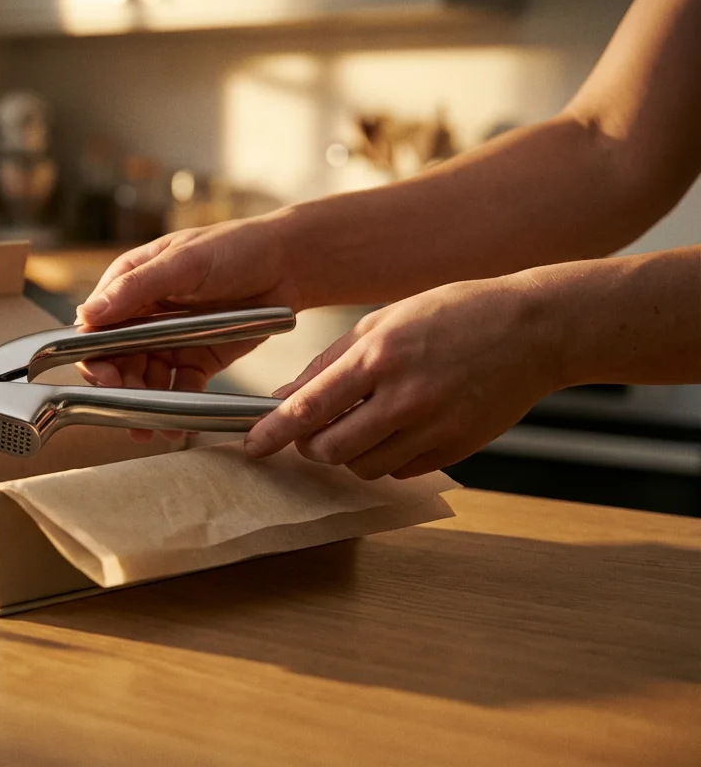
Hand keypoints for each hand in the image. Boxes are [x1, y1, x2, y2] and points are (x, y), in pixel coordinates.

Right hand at [74, 216, 304, 440]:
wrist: (289, 263)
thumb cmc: (235, 247)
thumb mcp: (184, 262)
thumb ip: (136, 288)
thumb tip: (86, 315)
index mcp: (130, 284)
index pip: (95, 326)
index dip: (94, 356)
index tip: (105, 379)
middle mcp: (143, 316)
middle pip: (116, 360)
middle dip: (119, 388)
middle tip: (128, 411)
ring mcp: (169, 339)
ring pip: (144, 380)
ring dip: (143, 405)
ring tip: (150, 427)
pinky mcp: (196, 359)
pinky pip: (179, 387)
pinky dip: (175, 406)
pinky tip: (176, 426)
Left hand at [244, 275, 562, 478]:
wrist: (534, 330)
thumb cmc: (454, 315)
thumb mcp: (382, 321)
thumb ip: (330, 362)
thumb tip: (284, 397)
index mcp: (379, 357)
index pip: (308, 409)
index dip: (273, 433)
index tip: (252, 446)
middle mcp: (403, 398)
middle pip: (330, 450)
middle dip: (310, 447)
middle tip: (313, 431)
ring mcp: (432, 428)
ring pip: (363, 468)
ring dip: (348, 454)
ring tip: (361, 423)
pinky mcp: (455, 450)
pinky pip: (400, 471)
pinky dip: (386, 459)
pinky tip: (397, 429)